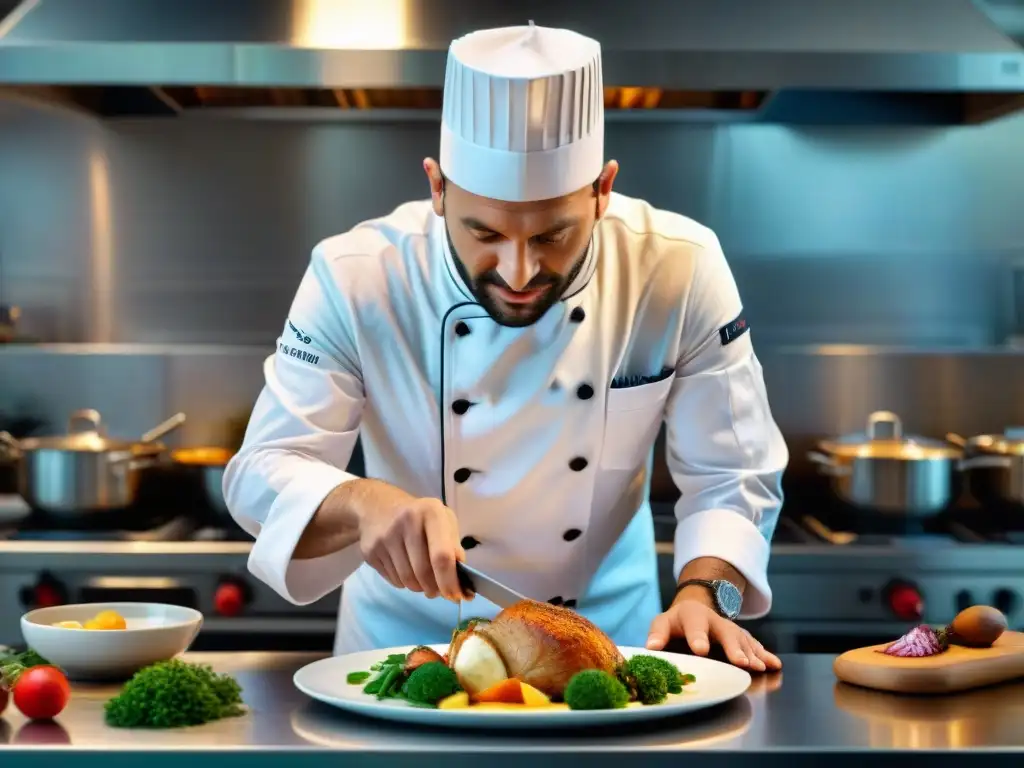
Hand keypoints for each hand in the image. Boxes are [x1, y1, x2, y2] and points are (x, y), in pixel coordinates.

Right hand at [355, 482, 469, 602]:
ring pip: (407, 580)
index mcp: (431, 512)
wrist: (378, 507)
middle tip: (439, 591)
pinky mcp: (370, 551)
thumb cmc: (420, 517)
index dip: (450, 581)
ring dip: (419, 588)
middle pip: (423, 572)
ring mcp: (385, 537)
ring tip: (423, 581)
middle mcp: (407, 522)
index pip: (442, 556)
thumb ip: (454, 546)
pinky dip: (404, 583)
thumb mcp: (443, 521)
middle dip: (435, 589)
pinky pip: (393, 580)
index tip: (456, 596)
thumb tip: (462, 579)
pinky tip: (406, 571)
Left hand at [645, 597, 781, 672]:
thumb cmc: (675, 624)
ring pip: (742, 639)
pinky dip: (764, 654)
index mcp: (692, 615)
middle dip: (733, 647)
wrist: (693, 610)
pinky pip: (754, 645)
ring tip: (758, 667)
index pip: (694, 625)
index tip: (700, 650)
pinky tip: (774, 664)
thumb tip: (651, 647)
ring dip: (751, 653)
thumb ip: (657, 635)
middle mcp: (714, 620)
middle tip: (740, 662)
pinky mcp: (740, 637)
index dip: (697, 637)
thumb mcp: (662, 624)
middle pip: (725, 631)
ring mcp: (729, 628)